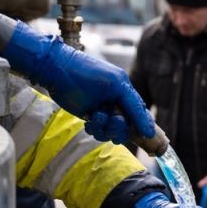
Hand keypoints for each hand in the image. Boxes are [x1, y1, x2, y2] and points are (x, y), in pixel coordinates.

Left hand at [2, 21, 153, 143]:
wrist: (57, 71)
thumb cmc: (87, 72)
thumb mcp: (116, 84)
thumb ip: (134, 105)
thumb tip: (149, 130)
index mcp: (126, 92)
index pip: (140, 113)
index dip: (143, 125)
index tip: (145, 136)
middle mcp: (116, 103)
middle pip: (127, 127)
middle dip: (119, 127)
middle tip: (110, 119)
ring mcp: (103, 111)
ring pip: (112, 131)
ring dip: (104, 128)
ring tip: (94, 117)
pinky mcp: (90, 117)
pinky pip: (99, 132)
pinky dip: (94, 129)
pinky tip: (88, 121)